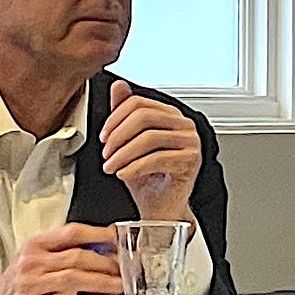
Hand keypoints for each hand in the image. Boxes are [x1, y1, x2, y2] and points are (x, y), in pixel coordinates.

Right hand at [0, 223, 121, 294]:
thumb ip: (67, 252)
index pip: (72, 233)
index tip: (118, 238)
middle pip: (77, 256)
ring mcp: (32, 284)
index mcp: (36, 244)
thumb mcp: (40, 260)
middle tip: (124, 267)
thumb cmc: (24, 283)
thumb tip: (106, 250)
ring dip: (102, 282)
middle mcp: (33, 262)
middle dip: (106, 262)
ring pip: (74, 279)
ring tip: (119, 285)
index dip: (99, 234)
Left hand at [100, 79, 200, 221]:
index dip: (115, 118)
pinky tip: (123, 174)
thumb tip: (119, 86)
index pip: (138, 103)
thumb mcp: (128, 143)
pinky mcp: (191, 161)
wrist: (160, 207)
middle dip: (118, 136)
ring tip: (111, 166)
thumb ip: (124, 115)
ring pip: (149, 138)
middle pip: (144, 117)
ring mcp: (191, 142)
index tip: (103, 137)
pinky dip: (134, 167)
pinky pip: (157, 158)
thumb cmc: (146, 178)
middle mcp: (184, 125)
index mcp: (170, 115)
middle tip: (106, 153)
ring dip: (123, 154)